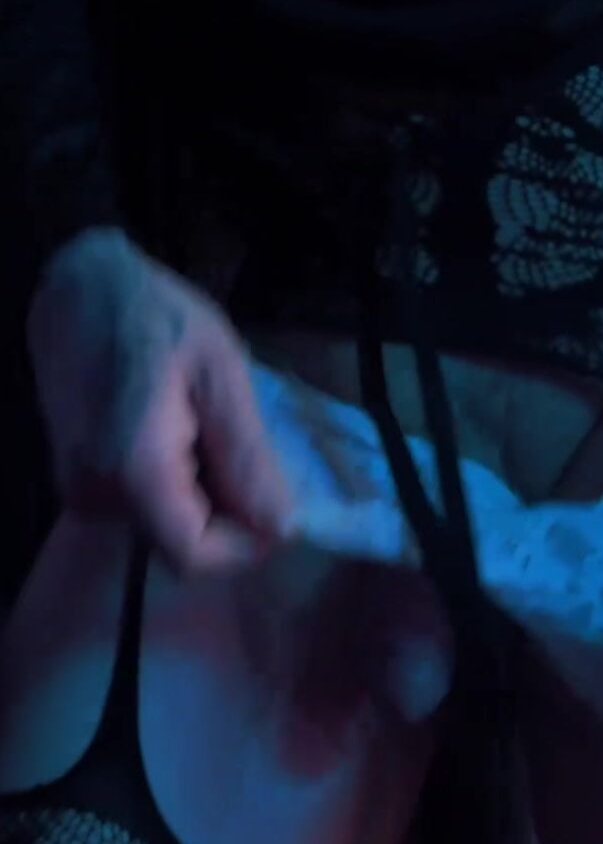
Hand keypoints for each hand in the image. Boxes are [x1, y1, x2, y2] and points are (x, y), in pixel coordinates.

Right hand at [27, 227, 291, 573]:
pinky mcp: (80, 478)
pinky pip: (147, 503)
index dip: (245, 547)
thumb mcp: (222, 377)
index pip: (195, 557)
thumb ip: (247, 459)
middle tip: (242, 442)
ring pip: (168, 524)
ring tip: (208, 424)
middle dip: (229, 511)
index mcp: (133, 473)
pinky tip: (185, 427)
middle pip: (183, 542)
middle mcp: (96, 495)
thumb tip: (281, 528)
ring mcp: (81, 488)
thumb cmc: (159, 318)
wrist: (83, 285)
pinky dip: (182, 479)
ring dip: (207, 492)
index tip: (279, 509)